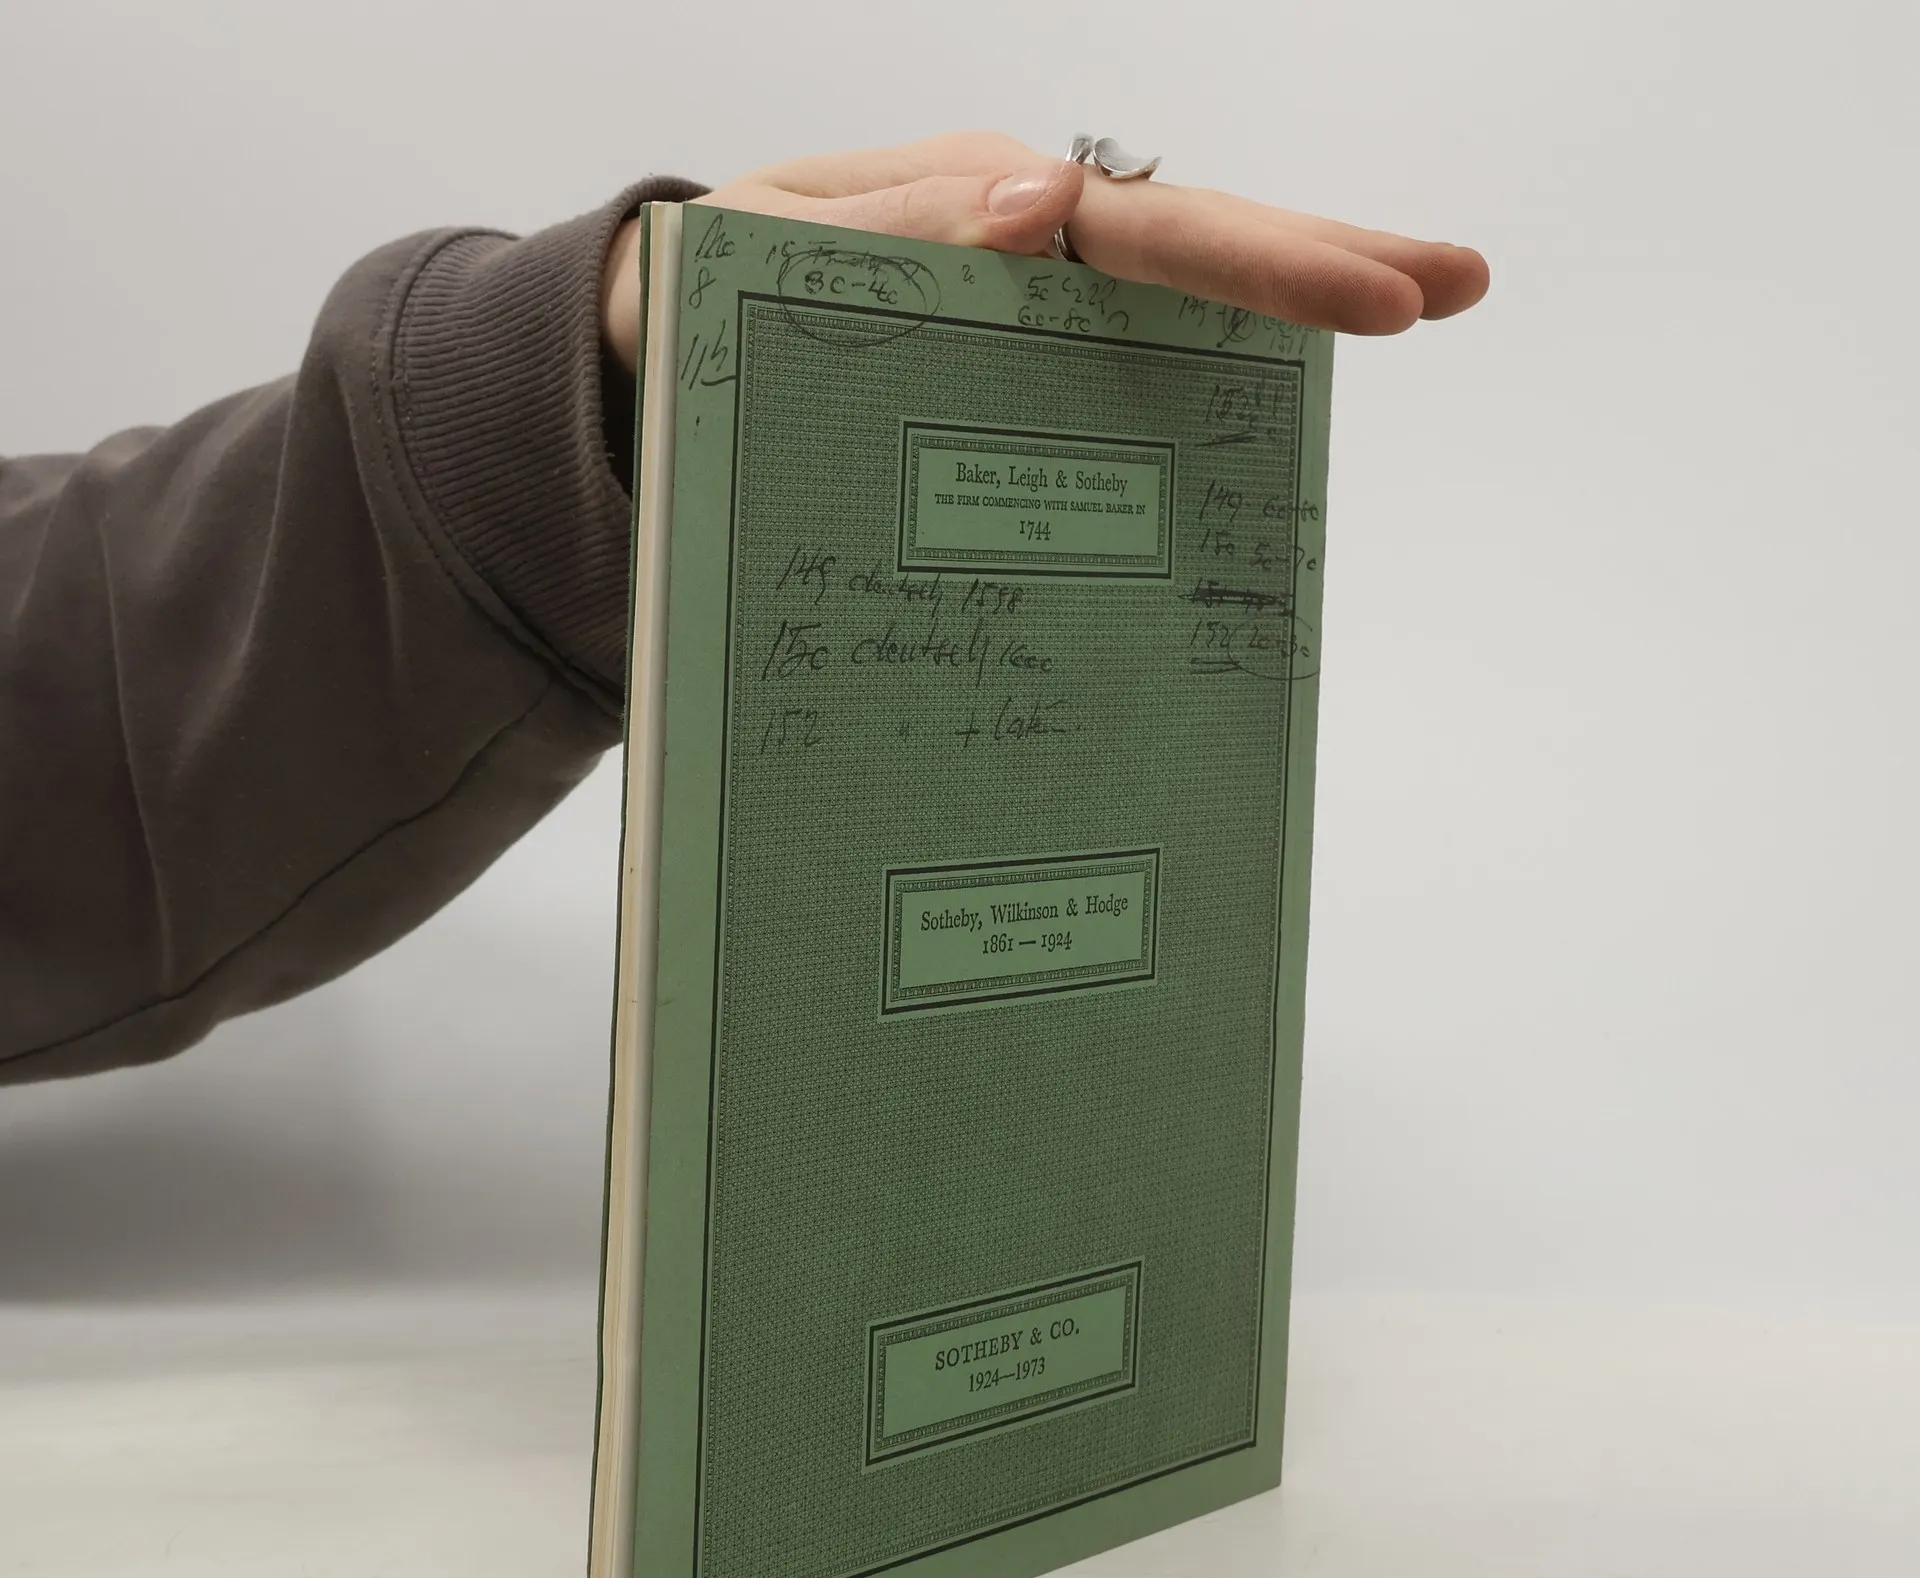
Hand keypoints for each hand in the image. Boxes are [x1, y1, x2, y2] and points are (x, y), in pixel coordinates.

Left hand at [602, 131, 1487, 374]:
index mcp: (971, 202)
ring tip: (1404, 309)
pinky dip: (1189, 388)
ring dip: (1280, 314)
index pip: (1138, 225)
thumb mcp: (770, 248)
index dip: (1259, 257)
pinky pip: (1106, 379)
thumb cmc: (695, 297)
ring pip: (1164, 307)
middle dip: (1319, 260)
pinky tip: (1262, 410)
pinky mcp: (1000, 375)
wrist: (641, 359)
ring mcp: (1016, 312)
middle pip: (1187, 248)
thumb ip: (900, 222)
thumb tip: (1043, 203)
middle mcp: (1015, 248)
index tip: (1374, 292)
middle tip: (1453, 284)